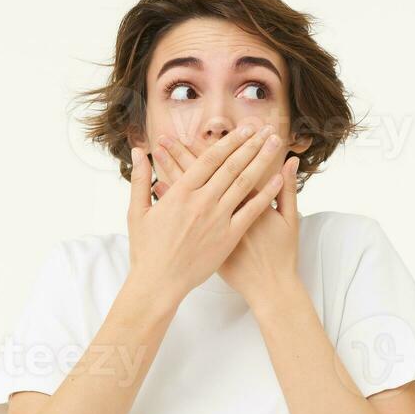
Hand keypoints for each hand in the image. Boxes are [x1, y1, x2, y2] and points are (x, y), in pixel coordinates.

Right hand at [126, 122, 285, 309]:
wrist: (158, 283)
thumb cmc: (146, 249)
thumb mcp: (137, 212)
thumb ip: (140, 179)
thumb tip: (137, 152)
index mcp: (180, 193)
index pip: (210, 159)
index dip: (230, 141)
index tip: (244, 129)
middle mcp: (201, 202)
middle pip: (232, 166)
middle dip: (251, 144)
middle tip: (266, 129)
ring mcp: (217, 220)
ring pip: (244, 183)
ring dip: (262, 161)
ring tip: (275, 145)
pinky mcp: (228, 237)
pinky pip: (251, 211)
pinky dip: (265, 194)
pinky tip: (277, 180)